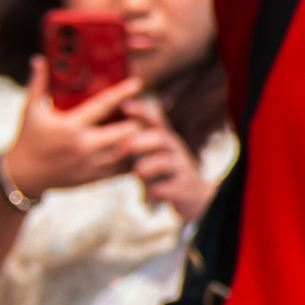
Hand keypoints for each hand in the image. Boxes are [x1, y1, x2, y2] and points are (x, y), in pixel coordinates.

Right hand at [0, 67, 160, 202]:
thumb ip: (39, 84)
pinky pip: (123, 169)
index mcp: (70, 126)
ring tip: (146, 128)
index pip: (102, 106)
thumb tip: (40, 59)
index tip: (137, 83)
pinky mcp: (95, 177)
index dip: (122, 93)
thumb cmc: (29, 138)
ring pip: (128, 152)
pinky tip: (137, 147)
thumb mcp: (31, 110)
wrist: (23, 175)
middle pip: (125, 131)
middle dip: (137, 120)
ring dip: (138, 139)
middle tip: (144, 110)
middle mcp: (83, 145)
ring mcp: (91, 163)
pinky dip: (134, 157)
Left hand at [116, 99, 211, 219]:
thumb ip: (137, 144)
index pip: (155, 121)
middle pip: (159, 138)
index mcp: (165, 140)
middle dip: (137, 142)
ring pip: (165, 162)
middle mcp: (175, 151)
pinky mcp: (184, 188)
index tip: (125, 105)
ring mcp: (182, 169)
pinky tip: (145, 198)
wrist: (195, 196)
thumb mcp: (152, 155)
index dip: (141, 112)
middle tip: (118, 151)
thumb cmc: (165, 174)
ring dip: (147, 166)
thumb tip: (109, 130)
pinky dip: (155, 192)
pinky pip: (169, 188)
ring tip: (136, 173)